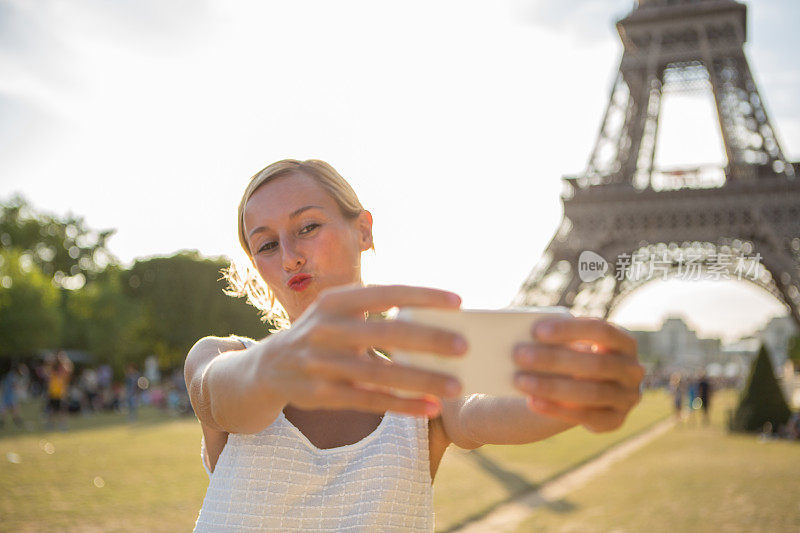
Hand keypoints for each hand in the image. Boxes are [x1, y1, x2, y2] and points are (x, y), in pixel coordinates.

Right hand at [257, 284, 466, 416]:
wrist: (266, 369)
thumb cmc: (320, 336)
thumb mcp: (337, 316)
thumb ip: (374, 316)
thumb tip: (434, 326)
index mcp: (335, 301)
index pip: (386, 293)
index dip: (423, 296)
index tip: (459, 301)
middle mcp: (325, 329)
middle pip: (386, 333)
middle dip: (428, 340)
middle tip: (464, 346)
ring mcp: (321, 364)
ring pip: (380, 374)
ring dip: (421, 381)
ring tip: (456, 387)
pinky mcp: (321, 395)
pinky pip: (369, 401)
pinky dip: (402, 406)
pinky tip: (430, 409)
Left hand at [512, 317, 644, 431]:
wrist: (581, 391)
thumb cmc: (571, 358)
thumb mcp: (569, 345)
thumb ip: (556, 341)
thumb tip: (526, 339)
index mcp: (624, 342)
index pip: (601, 330)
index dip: (569, 330)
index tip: (536, 330)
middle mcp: (633, 370)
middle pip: (595, 363)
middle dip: (555, 359)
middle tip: (518, 354)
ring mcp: (627, 398)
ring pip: (591, 392)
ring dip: (552, 386)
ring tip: (519, 380)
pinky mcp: (615, 420)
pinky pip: (587, 417)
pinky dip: (557, 410)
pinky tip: (532, 402)